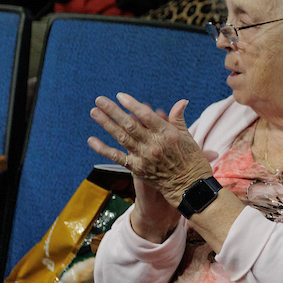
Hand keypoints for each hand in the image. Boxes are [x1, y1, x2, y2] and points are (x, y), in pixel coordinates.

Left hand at [88, 94, 213, 206]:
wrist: (189, 187)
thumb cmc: (191, 160)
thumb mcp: (188, 138)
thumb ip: (178, 119)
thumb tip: (181, 102)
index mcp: (168, 134)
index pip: (146, 115)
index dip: (132, 104)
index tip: (120, 96)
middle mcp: (154, 145)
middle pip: (130, 125)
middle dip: (113, 111)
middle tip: (100, 100)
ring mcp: (144, 157)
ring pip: (121, 137)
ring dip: (106, 124)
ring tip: (94, 112)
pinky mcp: (137, 169)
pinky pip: (117, 157)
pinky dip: (103, 149)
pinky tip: (91, 140)